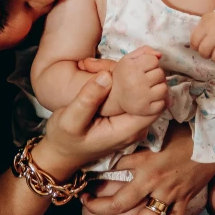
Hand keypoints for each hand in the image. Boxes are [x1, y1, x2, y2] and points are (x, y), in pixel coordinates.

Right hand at [34, 72, 158, 181]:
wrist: (60, 154)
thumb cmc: (63, 139)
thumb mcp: (70, 119)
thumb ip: (88, 98)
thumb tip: (107, 75)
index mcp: (126, 131)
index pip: (154, 107)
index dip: (150, 85)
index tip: (139, 66)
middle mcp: (134, 130)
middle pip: (152, 102)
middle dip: (146, 80)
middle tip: (132, 60)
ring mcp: (130, 126)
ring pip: (145, 100)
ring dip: (139, 82)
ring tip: (128, 63)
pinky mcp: (124, 121)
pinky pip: (134, 102)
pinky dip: (131, 87)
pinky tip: (121, 73)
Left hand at [80, 123, 214, 214]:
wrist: (213, 142)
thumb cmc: (182, 134)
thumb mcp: (153, 136)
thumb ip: (133, 148)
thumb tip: (110, 154)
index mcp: (145, 164)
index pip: (112, 172)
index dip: (95, 178)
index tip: (83, 183)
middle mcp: (154, 183)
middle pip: (122, 203)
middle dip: (100, 209)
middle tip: (86, 209)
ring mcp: (169, 196)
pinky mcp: (183, 203)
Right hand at [103, 46, 167, 116]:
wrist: (114, 98)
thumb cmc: (124, 75)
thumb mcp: (129, 59)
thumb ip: (144, 51)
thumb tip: (160, 55)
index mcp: (130, 68)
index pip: (154, 60)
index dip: (150, 63)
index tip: (143, 68)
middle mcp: (136, 83)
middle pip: (160, 73)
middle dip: (155, 74)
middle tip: (146, 78)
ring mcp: (142, 98)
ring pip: (164, 88)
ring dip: (159, 87)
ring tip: (149, 88)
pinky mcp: (146, 110)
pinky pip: (163, 103)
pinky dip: (159, 101)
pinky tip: (150, 98)